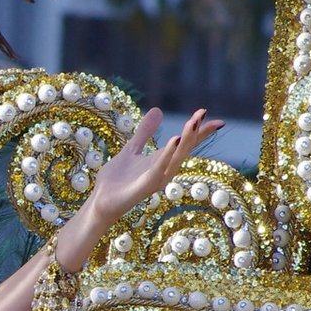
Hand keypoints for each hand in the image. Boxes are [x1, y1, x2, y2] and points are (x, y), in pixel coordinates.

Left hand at [86, 107, 223, 226]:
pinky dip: (167, 154)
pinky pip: (159, 168)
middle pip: (184, 149)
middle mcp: (164, 170)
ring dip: (185, 140)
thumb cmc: (116, 180)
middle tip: (202, 113)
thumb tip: (158, 110)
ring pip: (176, 158)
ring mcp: (156, 179)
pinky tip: (174, 140)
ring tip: (192, 123)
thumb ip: (145, 132)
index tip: (210, 114)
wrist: (100, 201)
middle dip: (195, 132)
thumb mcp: (132, 149)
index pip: (185, 144)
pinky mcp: (145, 186)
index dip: (198, 130)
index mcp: (161, 161)